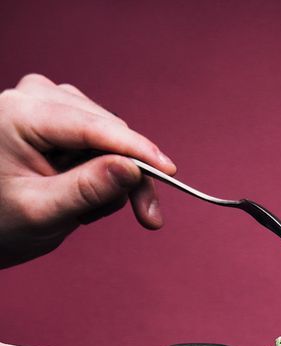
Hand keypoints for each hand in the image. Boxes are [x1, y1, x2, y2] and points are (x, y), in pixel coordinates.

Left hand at [0, 73, 175, 266]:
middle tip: (147, 219)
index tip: (170, 171)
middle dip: (130, 176)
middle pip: (109, 131)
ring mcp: (49, 103)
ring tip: (86, 211)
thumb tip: (133, 169)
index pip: (92, 126)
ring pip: (112, 137)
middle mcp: (35, 97)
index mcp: (19, 115)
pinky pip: (105, 141)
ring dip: (115, 179)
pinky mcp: (61, 116)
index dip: (136, 149)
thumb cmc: (1, 220)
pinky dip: (106, 173)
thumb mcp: (43, 213)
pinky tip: (83, 194)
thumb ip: (88, 190)